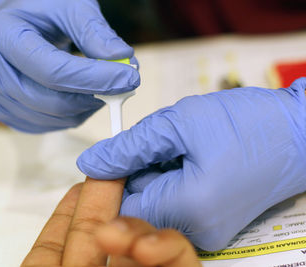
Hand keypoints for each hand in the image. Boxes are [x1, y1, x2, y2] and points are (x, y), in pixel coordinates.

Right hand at [0, 0, 139, 132]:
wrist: (11, 25)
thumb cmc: (40, 12)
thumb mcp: (68, 6)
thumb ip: (94, 31)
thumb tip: (122, 59)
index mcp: (1, 36)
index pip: (54, 71)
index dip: (95, 79)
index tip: (129, 78)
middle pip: (51, 100)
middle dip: (94, 97)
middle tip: (122, 87)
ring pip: (51, 118)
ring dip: (85, 108)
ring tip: (101, 88)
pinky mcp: (0, 113)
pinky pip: (44, 126)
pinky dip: (70, 116)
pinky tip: (79, 97)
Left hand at [0, 181, 199, 266]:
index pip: (61, 245)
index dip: (72, 213)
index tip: (83, 182)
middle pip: (105, 241)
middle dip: (109, 204)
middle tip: (113, 170)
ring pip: (145, 255)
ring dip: (139, 231)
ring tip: (120, 228)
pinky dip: (170, 252)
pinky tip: (148, 245)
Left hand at [77, 78, 305, 250]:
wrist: (299, 131)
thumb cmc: (249, 123)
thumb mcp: (179, 124)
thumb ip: (129, 147)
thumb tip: (92, 163)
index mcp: (187, 208)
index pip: (123, 207)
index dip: (115, 176)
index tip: (121, 150)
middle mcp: (197, 229)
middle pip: (140, 204)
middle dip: (140, 168)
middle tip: (162, 140)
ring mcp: (208, 228)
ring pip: (157, 200)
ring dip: (158, 169)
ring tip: (182, 145)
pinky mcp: (213, 220)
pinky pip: (176, 201)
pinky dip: (173, 176)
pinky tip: (189, 156)